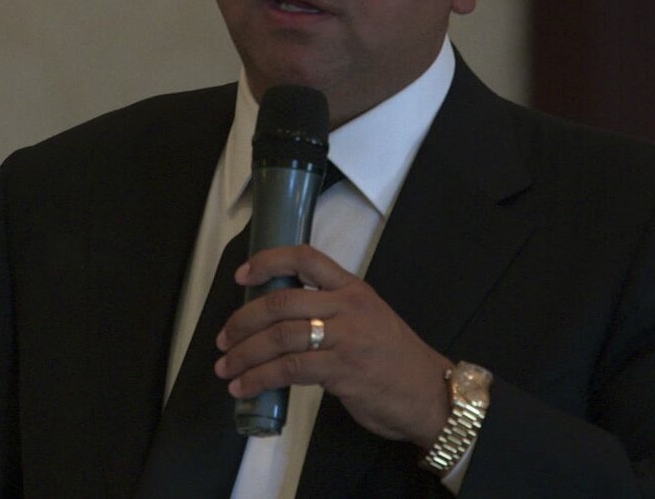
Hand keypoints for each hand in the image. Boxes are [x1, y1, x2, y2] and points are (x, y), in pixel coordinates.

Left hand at [214, 244, 452, 447]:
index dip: (269, 261)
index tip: (242, 274)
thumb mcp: (369, 319)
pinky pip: (289, 370)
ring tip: (226, 368)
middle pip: (282, 301)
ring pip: (280, 336)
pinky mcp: (342, 370)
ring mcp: (346, 338)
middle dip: (244, 320)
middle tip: (223, 338)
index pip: (306, 258)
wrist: (430, 395)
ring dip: (244, 353)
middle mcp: (348, 307)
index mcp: (353, 289)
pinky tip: (244, 388)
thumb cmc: (396, 361)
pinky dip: (259, 379)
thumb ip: (332, 313)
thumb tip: (281, 322)